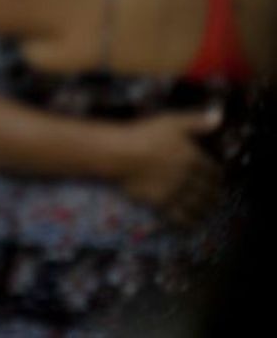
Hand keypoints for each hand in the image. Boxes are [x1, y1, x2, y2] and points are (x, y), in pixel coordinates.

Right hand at [113, 109, 222, 227]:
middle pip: (208, 191)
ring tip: (207, 212)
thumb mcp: (172, 122)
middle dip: (214, 196)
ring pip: (197, 205)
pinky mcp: (161, 203)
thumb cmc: (145, 134)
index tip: (219, 180)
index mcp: (194, 158)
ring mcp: (176, 192)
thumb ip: (197, 121)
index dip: (218, 177)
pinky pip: (180, 216)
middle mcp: (189, 178)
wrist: (120, 154)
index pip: (213, 171)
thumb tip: (220, 116)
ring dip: (205, 210)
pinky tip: (191, 224)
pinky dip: (189, 222)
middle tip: (217, 200)